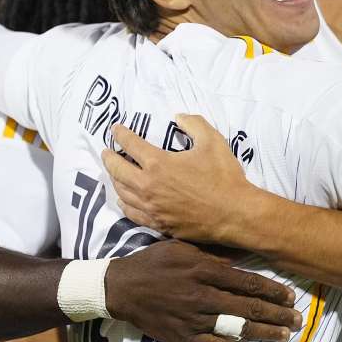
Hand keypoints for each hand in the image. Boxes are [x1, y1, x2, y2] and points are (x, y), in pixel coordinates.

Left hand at [103, 113, 255, 243]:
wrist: (234, 214)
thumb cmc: (224, 176)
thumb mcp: (212, 141)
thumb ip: (194, 124)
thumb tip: (178, 117)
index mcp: (158, 163)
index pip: (130, 144)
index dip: (120, 134)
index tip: (115, 130)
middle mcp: (148, 186)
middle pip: (117, 169)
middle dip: (109, 158)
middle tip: (107, 151)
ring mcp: (151, 207)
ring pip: (122, 192)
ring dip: (114, 179)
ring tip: (113, 172)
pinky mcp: (157, 223)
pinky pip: (132, 213)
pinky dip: (123, 203)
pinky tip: (122, 199)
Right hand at [106, 240, 301, 341]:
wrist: (120, 288)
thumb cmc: (152, 263)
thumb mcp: (181, 247)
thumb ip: (212, 253)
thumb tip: (240, 256)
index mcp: (204, 270)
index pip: (247, 282)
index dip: (272, 291)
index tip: (289, 297)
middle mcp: (202, 295)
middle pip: (248, 308)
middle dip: (277, 314)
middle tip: (298, 320)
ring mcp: (193, 318)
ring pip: (235, 328)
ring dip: (263, 333)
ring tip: (284, 335)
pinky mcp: (183, 335)